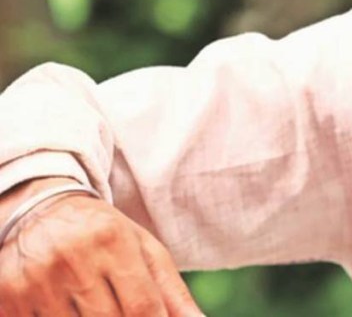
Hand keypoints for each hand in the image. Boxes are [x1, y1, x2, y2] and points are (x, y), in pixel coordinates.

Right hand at [0, 179, 203, 316]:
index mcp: (112, 241)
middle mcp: (73, 259)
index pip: (142, 308)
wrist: (39, 210)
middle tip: (124, 312)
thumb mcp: (143, 249)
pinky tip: (70, 311)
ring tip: (97, 308)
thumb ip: (171, 291)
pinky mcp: (9, 297)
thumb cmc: (103, 234)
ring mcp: (37, 281)